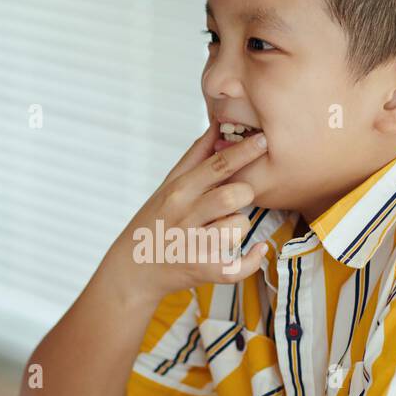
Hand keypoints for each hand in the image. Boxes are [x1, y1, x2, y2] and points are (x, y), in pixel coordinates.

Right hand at [107, 123, 268, 296]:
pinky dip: (252, 260)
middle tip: (240, 197)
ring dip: (241, 227)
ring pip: (236, 228)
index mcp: (178, 190)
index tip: (264, 140)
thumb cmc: (154, 222)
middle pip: (231, 196)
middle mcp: (184, 215)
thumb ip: (195, 157)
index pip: (217, 165)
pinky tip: (256, 250)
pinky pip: (236, 267)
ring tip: (229, 227)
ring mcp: (191, 244)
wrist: (130, 269)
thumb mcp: (168, 186)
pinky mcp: (199, 270)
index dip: (244, 151)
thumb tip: (216, 125)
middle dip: (245, 194)